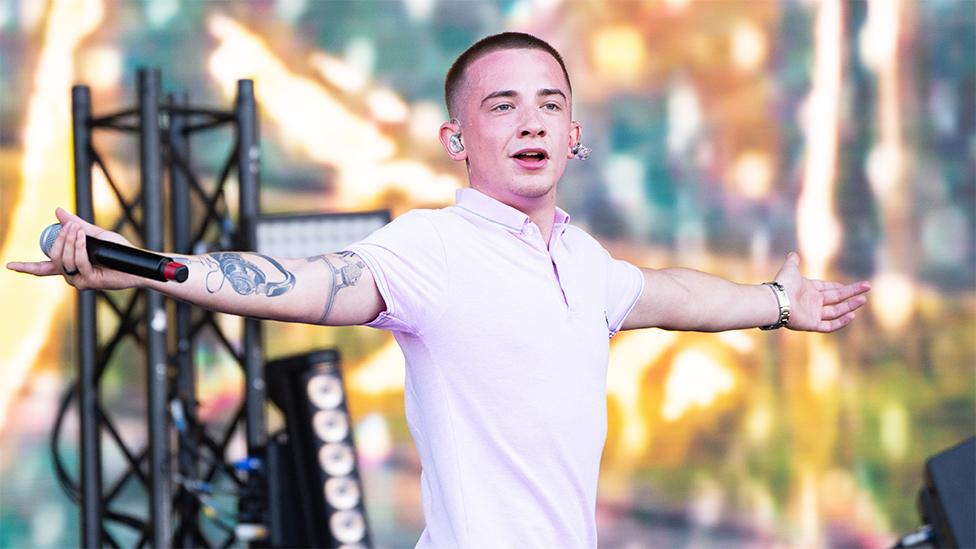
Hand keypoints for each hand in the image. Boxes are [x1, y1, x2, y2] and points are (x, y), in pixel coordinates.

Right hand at [5, 208, 142, 290]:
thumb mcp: (95, 234)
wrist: (137, 263)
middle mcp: (72, 276)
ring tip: (79, 231)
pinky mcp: (90, 282)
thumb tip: (57, 211)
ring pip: (64, 261)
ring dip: (70, 242)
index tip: (9, 265)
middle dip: (59, 240)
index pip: (43, 268)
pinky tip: (83, 239)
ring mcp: (79, 281)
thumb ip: (77, 225)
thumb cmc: (119, 251)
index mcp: (70, 266)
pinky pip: (78, 263)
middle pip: (53, 259)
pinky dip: (79, 248)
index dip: (26, 267)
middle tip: (71, 226)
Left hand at [773, 252, 870, 332]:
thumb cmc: (783, 285)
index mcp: (809, 290)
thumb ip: (793, 262)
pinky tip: (852, 315)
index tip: (853, 286)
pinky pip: (829, 325)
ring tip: (863, 299)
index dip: (840, 287)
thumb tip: (793, 254)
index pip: (828, 288)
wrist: (776, 301)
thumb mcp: (790, 269)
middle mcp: (812, 302)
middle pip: (836, 298)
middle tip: (867, 287)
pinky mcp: (812, 324)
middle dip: (852, 293)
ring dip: (850, 306)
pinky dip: (841, 321)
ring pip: (836, 311)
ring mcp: (813, 314)